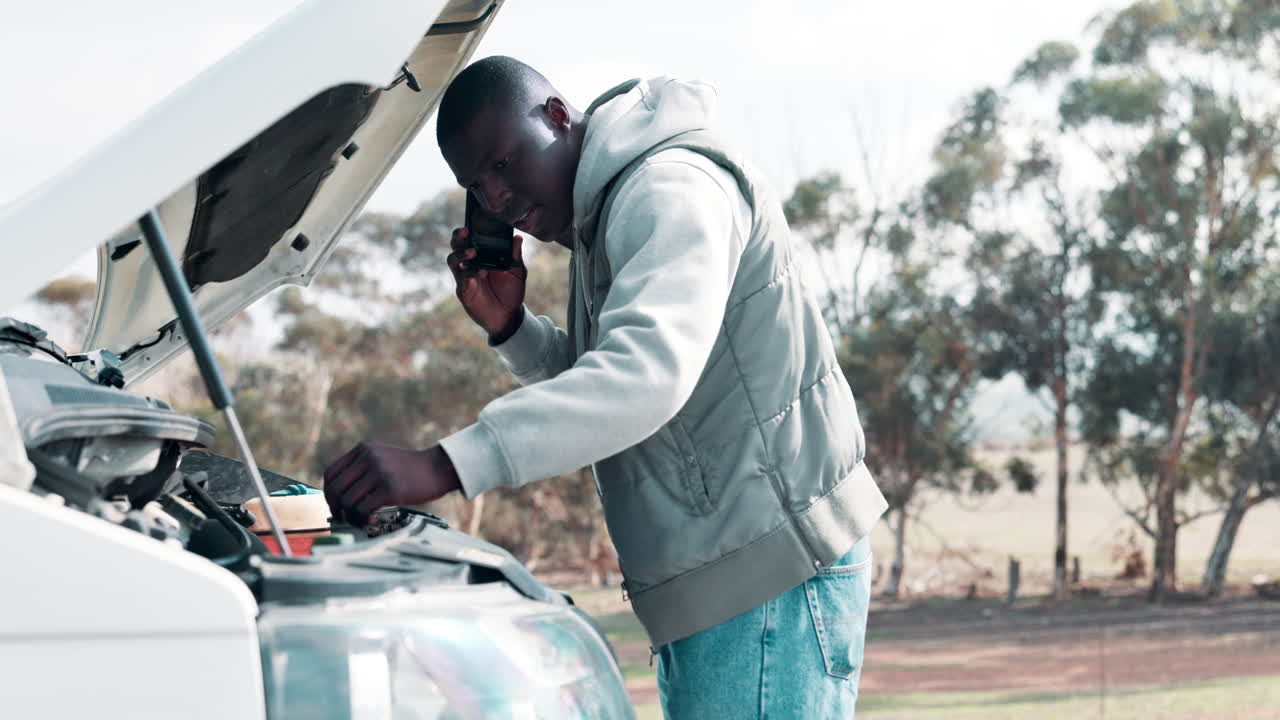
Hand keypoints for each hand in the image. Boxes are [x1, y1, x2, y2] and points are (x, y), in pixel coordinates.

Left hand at [322, 443, 460, 524]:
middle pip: (335, 488)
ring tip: (359, 520)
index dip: (328, 493)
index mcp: (363, 450)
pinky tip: (371, 520)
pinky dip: (362, 519)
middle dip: (335, 508)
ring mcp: (379, 472)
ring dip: (350, 516)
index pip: (331, 473)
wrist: (438, 469)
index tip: (335, 505)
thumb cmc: (410, 469)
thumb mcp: (382, 457)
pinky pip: (363, 509)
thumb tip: (339, 495)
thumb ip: (361, 468)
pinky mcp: (390, 488)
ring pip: (348, 501)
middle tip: (343, 518)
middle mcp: (369, 458)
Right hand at [446, 228, 527, 342]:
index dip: (468, 228)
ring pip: (453, 260)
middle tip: (466, 231)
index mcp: (483, 255)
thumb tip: (517, 237)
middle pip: (456, 245)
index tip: (472, 220)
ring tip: (473, 253)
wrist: (508, 316)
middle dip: (458, 237)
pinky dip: (468, 273)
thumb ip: (515, 256)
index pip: (471, 238)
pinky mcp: (464, 290)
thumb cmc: (511, 291)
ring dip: (461, 254)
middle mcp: (470, 263)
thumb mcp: (517, 272)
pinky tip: (478, 273)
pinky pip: (460, 279)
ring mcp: (465, 276)